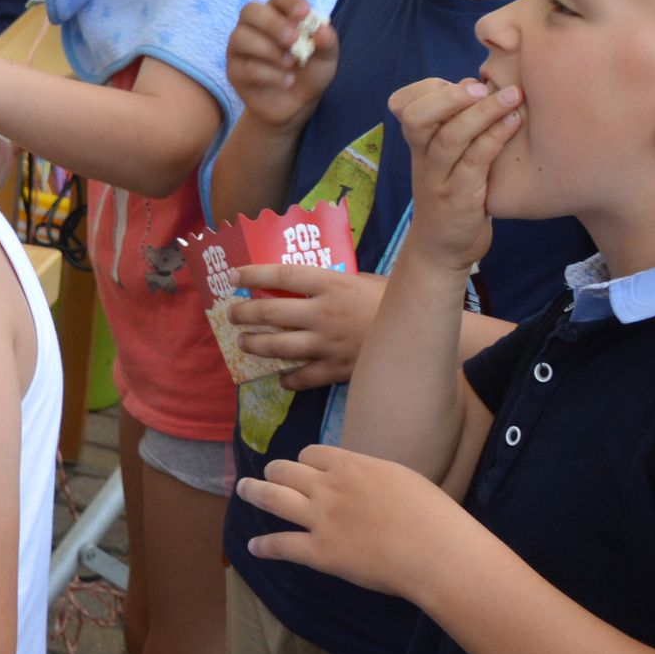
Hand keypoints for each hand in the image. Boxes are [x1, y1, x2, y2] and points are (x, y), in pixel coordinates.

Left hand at [226, 262, 384, 388]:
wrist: (423, 335)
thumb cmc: (393, 301)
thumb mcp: (362, 280)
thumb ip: (332, 282)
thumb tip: (303, 282)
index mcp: (330, 284)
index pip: (281, 275)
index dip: (252, 274)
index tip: (233, 276)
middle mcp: (323, 313)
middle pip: (270, 312)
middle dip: (243, 313)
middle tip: (232, 314)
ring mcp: (328, 343)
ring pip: (278, 346)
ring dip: (255, 345)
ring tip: (244, 343)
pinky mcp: (336, 368)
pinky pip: (303, 377)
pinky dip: (288, 379)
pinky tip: (281, 378)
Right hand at [227, 0, 337, 132]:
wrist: (297, 104)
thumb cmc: (309, 72)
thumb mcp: (326, 56)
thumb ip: (326, 41)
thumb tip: (321, 30)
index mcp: (280, 15)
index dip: (291, 2)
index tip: (304, 14)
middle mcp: (255, 26)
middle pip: (251, 11)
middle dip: (272, 24)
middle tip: (294, 40)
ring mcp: (240, 48)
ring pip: (241, 37)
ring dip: (269, 50)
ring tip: (291, 64)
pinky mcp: (234, 71)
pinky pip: (245, 67)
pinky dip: (270, 74)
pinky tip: (286, 81)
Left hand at [236, 443, 476, 604]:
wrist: (438, 552)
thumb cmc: (434, 516)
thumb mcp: (402, 479)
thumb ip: (374, 477)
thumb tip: (363, 481)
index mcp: (351, 466)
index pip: (311, 454)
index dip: (304, 461)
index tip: (304, 468)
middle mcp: (329, 488)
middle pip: (285, 470)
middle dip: (274, 472)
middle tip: (268, 475)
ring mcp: (321, 519)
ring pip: (272, 498)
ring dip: (254, 492)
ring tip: (244, 490)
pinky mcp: (320, 552)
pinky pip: (282, 544)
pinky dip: (264, 546)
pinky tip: (254, 547)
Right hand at [389, 77, 520, 273]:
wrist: (442, 249)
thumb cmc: (453, 196)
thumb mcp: (446, 159)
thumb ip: (456, 126)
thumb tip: (480, 86)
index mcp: (418, 145)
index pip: (404, 104)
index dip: (429, 87)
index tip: (465, 81)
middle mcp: (422, 159)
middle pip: (418, 117)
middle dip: (450, 96)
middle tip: (483, 84)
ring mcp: (438, 180)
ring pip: (450, 138)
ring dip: (482, 112)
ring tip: (512, 96)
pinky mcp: (459, 199)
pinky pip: (474, 162)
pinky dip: (494, 138)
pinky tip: (514, 123)